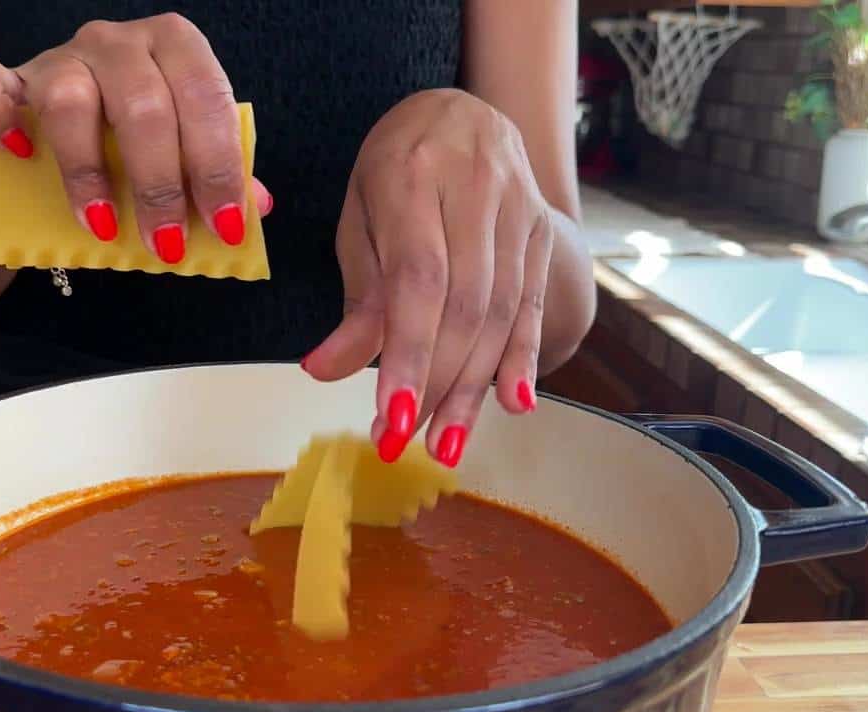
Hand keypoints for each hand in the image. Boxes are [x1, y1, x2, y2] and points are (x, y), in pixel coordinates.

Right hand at [0, 13, 270, 261]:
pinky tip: (17, 154)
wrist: (61, 138)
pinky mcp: (3, 77)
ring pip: (71, 100)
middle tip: (165, 242)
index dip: (218, 163)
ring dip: (89, 172)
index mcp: (176, 48)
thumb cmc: (134, 145)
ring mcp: (58, 56)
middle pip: (143, 104)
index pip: (206, 96)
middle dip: (160, 182)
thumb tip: (258, 207)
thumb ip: (217, 171)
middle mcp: (117, 41)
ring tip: (104, 225)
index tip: (225, 224)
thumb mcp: (183, 153)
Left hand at [304, 89, 550, 467]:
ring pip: (502, 311)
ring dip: (475, 386)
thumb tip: (325, 371)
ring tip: (448, 444)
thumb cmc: (394, 168)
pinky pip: (533, 301)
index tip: (392, 418)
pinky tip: (514, 403)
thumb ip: (357, 297)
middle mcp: (476, 188)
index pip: (418, 280)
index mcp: (413, 176)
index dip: (408, 354)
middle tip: (407, 443)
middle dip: (438, 383)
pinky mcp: (542, 230)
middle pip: (466, 304)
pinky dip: (524, 356)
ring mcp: (518, 208)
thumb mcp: (359, 218)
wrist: (462, 112)